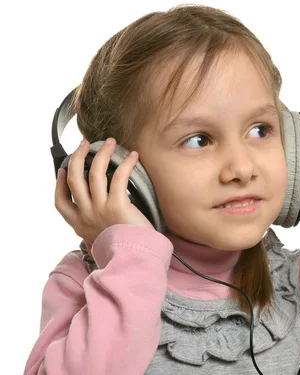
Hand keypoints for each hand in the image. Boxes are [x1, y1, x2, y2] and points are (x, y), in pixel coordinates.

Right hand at [55, 138, 153, 253]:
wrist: (134, 262)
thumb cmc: (123, 251)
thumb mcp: (101, 242)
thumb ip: (97, 230)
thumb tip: (102, 222)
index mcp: (79, 225)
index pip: (60, 202)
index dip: (60, 183)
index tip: (65, 170)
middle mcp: (86, 215)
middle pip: (74, 180)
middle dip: (78, 158)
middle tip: (86, 144)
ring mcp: (100, 209)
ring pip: (94, 174)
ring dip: (102, 154)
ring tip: (111, 143)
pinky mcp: (118, 205)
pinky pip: (119, 177)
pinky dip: (125, 164)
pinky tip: (133, 156)